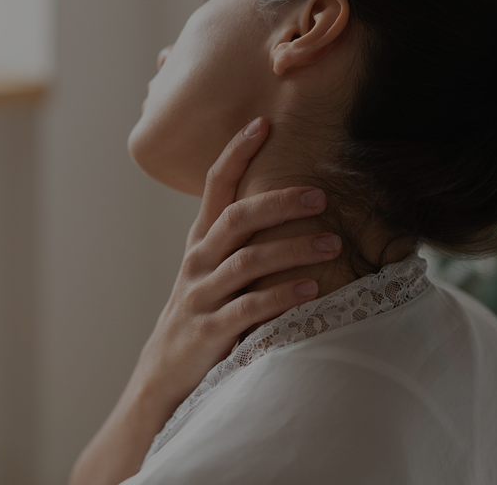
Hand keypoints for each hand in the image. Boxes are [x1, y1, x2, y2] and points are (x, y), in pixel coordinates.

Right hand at [134, 116, 341, 408]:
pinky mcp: (210, 331)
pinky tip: (312, 289)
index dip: (237, 153)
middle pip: (237, 219)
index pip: (216, 186)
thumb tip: (280, 204)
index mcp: (200, 240)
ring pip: (249, 261)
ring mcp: (202, 295)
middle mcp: (198, 261)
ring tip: (333, 244)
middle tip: (319, 196)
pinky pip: (250, 308)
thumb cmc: (198, 309)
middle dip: (279, 202)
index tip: (263, 124)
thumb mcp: (207, 268)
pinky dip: (281, 296)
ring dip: (293, 250)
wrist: (163, 372)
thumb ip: (234, 239)